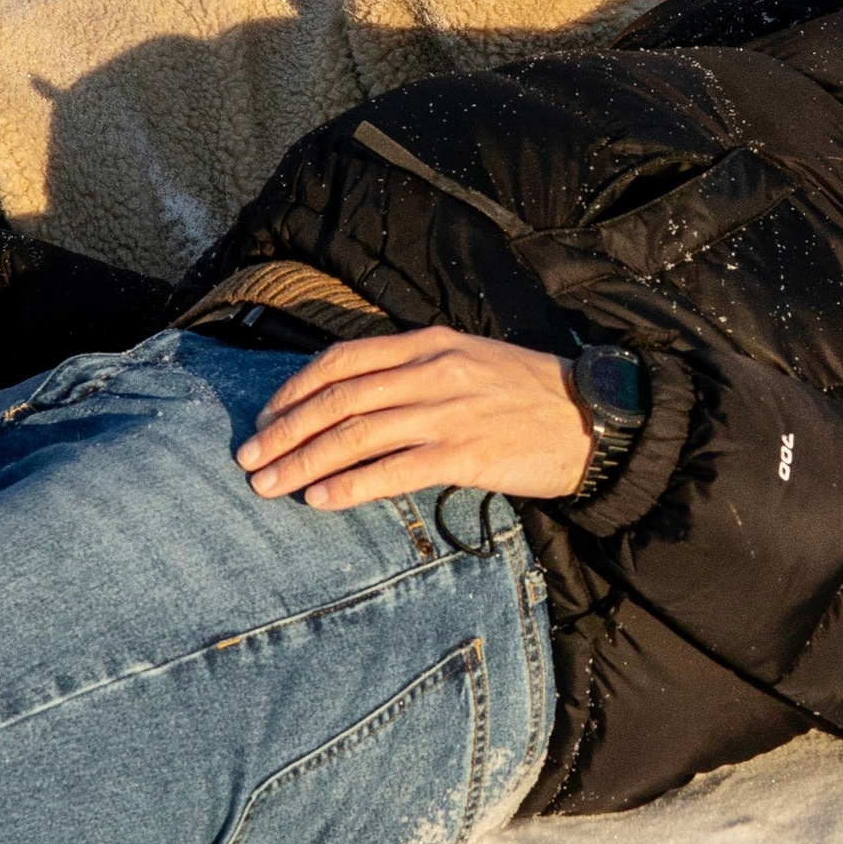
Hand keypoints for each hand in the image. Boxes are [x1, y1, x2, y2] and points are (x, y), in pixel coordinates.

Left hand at [236, 328, 591, 507]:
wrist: (593, 419)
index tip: (266, 416)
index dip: (295, 389)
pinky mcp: (466, 454)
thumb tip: (356, 398)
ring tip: (270, 486)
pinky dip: (351, 486)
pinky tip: (322, 500)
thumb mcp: (469, 361)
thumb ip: (416, 371)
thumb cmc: (529, 395)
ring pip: (356, 435)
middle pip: (338, 399)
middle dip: (284, 431)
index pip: (343, 359)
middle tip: (249, 459)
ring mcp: (448, 412)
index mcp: (429, 343)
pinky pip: (394, 471)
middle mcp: (432, 371)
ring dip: (304, 463)